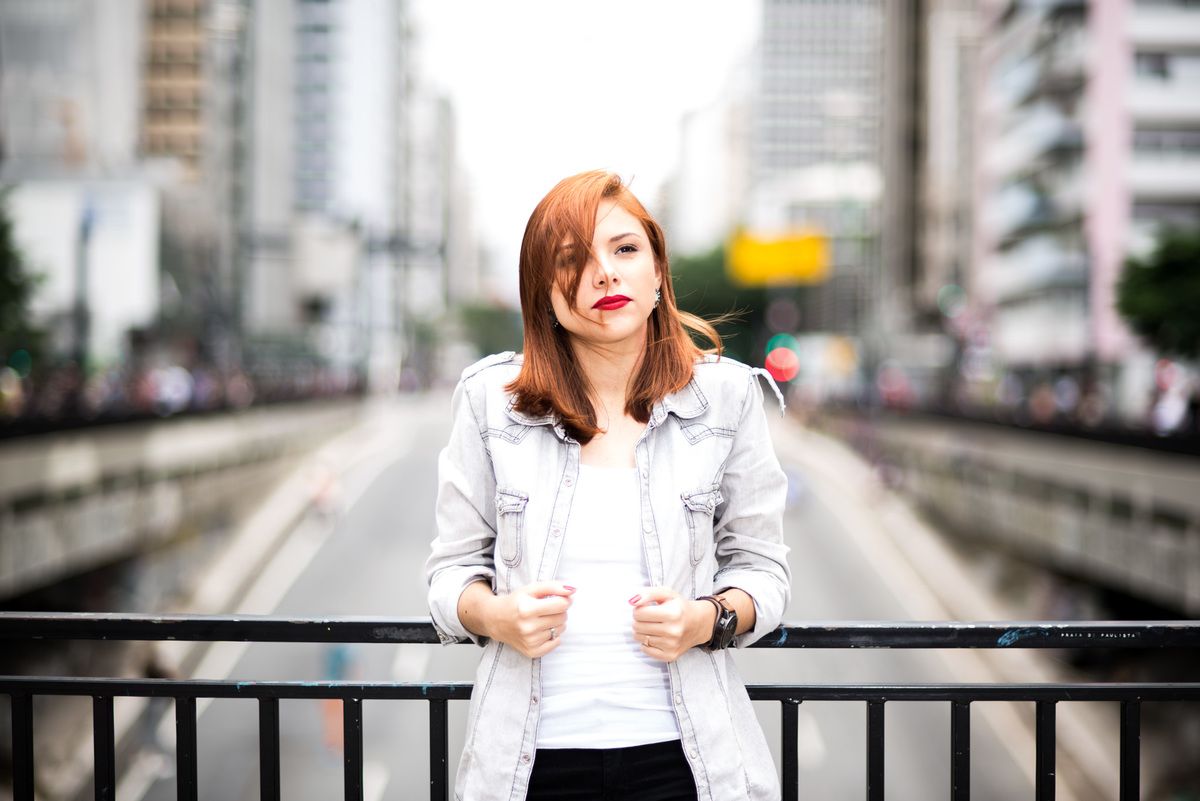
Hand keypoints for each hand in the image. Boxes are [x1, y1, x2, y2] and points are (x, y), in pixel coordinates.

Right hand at [459, 581, 573, 658]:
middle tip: (546, 609)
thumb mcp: (531, 589)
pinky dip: (553, 635)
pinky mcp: (532, 652)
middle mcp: (528, 627)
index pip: (562, 604)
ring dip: (556, 623)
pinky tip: (541, 630)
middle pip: (563, 617)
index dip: (565, 599)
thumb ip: (553, 587)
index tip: (560, 598)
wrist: (496, 620)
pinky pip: (556, 642)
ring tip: (542, 619)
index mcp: (527, 609)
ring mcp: (530, 641)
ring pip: (560, 629)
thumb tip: (572, 590)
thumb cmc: (516, 602)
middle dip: (559, 611)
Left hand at [629, 587, 715, 662]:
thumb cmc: (679, 607)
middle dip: (639, 620)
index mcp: (672, 613)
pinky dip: (647, 643)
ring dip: (642, 631)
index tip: (647, 608)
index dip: (639, 609)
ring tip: (654, 626)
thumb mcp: (666, 593)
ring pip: (639, 638)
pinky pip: (645, 650)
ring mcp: (671, 645)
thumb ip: (648, 593)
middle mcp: (673, 631)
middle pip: (637, 626)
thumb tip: (632, 601)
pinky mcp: (670, 656)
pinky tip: (657, 637)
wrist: (698, 624)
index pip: (638, 613)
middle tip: (651, 618)